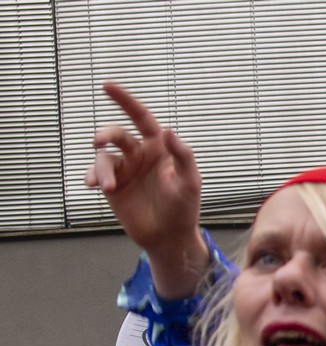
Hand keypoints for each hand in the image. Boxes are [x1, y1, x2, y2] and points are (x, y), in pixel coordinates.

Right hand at [84, 82, 207, 297]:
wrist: (169, 237)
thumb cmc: (184, 208)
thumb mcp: (190, 181)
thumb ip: (183, 155)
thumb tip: (168, 129)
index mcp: (159, 147)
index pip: (141, 117)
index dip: (125, 100)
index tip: (107, 85)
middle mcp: (139, 154)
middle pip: (116, 133)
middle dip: (105, 133)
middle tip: (99, 141)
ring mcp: (124, 169)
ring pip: (103, 156)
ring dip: (101, 168)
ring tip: (106, 186)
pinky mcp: (112, 185)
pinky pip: (96, 173)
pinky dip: (92, 176)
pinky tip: (93, 185)